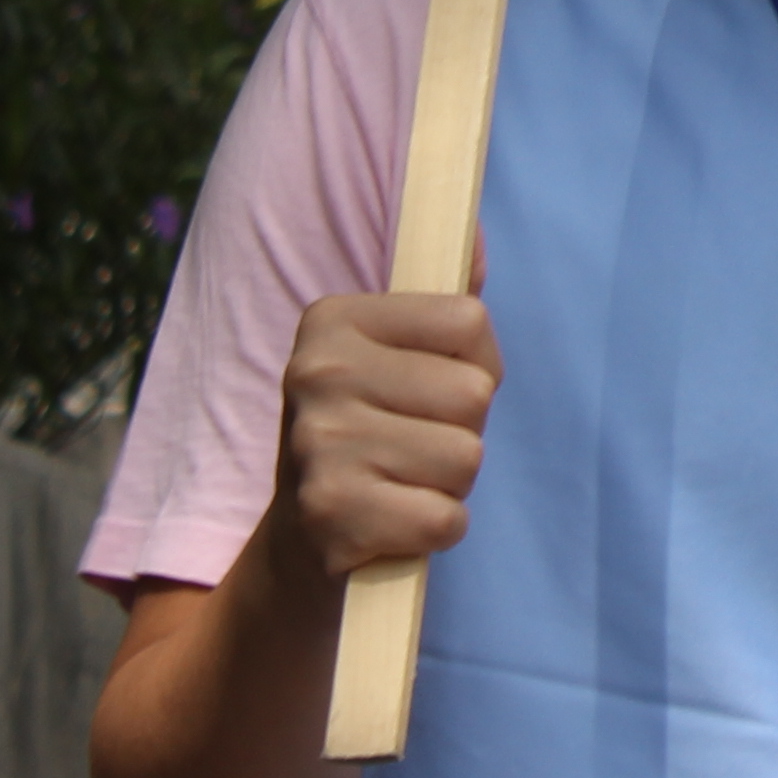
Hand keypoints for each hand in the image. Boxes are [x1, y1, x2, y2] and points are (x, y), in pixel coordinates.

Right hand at [271, 289, 500, 577]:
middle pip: (473, 395)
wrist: (299, 540)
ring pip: (466, 458)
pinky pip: (445, 518)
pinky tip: (392, 523)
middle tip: (410, 447)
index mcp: (332, 319)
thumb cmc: (372, 434)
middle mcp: (317, 373)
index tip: (428, 389)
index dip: (474, 366)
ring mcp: (319, 445)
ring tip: (399, 482)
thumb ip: (445, 302)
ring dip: (449, 483)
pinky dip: (435, 529)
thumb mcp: (396, 359)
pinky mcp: (331, 515)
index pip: (470, 321)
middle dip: (463, 431)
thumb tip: (478, 237)